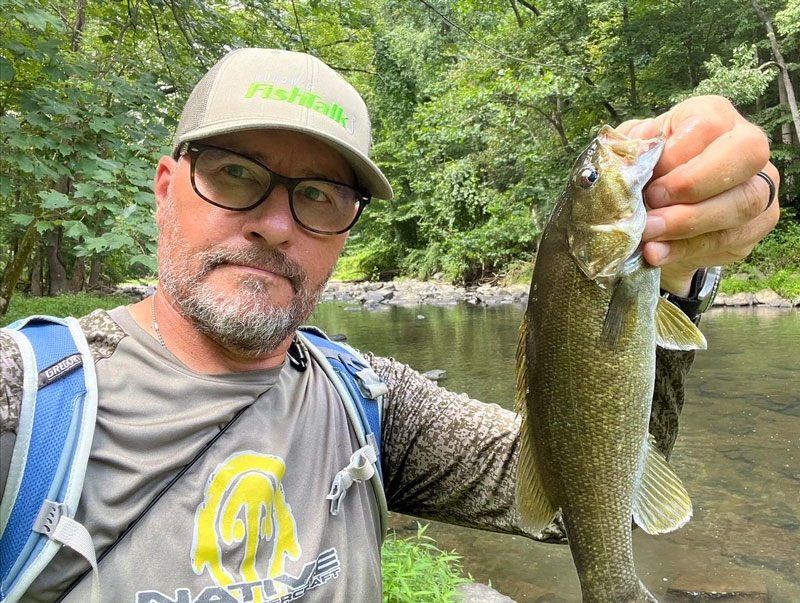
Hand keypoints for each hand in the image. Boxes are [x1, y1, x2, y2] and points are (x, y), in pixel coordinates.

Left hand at [617, 95, 779, 295]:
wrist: (657, 216)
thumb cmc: (647, 174)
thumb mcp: (630, 156)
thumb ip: (631, 147)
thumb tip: (642, 140)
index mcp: (714, 115)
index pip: (709, 124)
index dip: (676, 155)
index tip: (647, 180)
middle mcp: (746, 143)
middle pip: (746, 153)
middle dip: (694, 185)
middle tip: (652, 204)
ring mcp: (759, 184)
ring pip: (744, 202)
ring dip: (689, 223)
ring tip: (649, 235)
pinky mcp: (759, 222)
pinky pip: (733, 237)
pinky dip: (689, 249)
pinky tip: (658, 253)